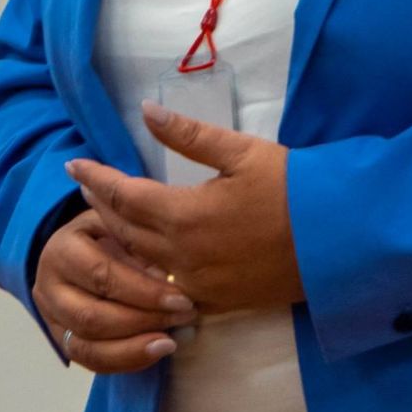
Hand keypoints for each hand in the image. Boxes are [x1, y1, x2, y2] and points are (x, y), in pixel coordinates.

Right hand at [33, 212, 196, 373]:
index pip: (102, 276)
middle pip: (92, 317)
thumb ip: (142, 248)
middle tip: (183, 318)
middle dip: (143, 322)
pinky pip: (91, 361)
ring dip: (134, 349)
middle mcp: (47, 286)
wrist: (83, 250)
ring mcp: (50, 318)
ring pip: (88, 346)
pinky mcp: (61, 341)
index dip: (144, 292)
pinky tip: (155, 353)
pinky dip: (125, 361)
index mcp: (62, 250)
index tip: (182, 299)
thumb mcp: (124, 227)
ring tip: (170, 343)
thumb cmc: (110, 234)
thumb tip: (171, 281)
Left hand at [65, 104, 302, 311]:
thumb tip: (146, 110)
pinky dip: (146, 270)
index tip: (73, 164)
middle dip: (101, 206)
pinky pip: (165, 288)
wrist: (338, 242)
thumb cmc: (293, 188)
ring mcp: (196, 284)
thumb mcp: (241, 152)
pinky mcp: (215, 301)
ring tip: (105, 218)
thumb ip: (189, 135)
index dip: (95, 178)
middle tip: (85, 187)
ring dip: (119, 238)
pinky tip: (142, 259)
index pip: (123, 195)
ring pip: (140, 262)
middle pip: (125, 230)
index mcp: (183, 215)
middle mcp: (180, 256)